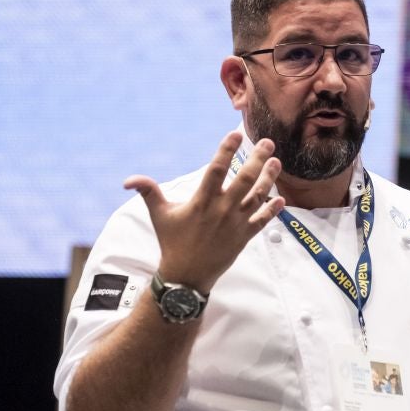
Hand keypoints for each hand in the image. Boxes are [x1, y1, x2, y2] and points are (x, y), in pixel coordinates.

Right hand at [123, 132, 284, 291]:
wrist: (186, 276)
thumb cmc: (172, 242)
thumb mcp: (159, 215)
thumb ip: (148, 192)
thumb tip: (129, 180)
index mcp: (202, 201)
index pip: (216, 170)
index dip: (226, 150)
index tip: (236, 134)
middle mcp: (222, 210)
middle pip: (245, 179)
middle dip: (258, 159)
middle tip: (268, 142)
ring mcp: (235, 224)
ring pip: (257, 197)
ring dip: (269, 179)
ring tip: (277, 162)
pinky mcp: (244, 237)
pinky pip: (262, 221)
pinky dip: (272, 210)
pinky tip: (281, 198)